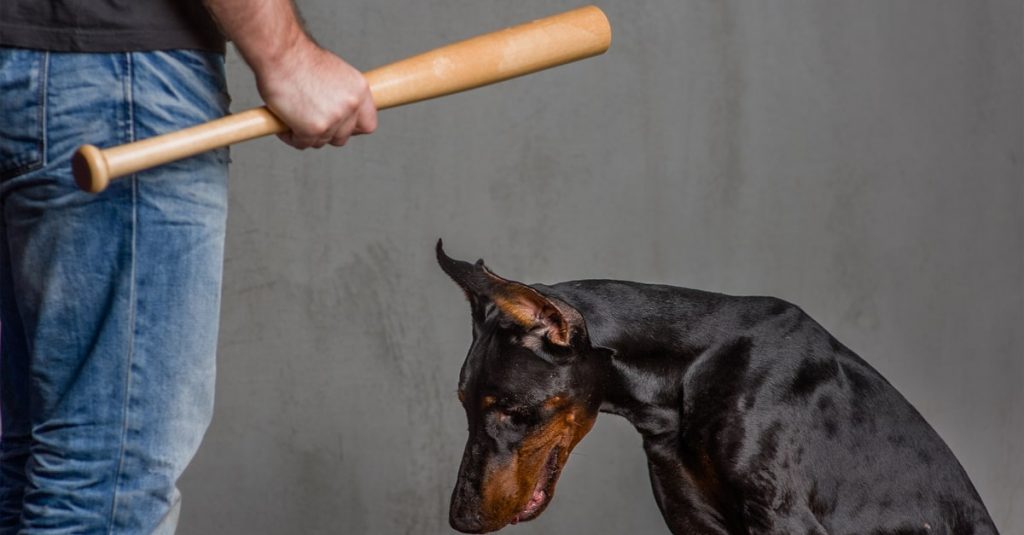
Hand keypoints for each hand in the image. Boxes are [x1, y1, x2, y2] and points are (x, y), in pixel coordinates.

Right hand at [255, 38, 377, 148]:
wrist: (280, 53)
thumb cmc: (299, 58)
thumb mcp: (334, 73)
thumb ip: (341, 94)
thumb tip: (337, 111)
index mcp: (359, 90)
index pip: (368, 124)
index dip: (352, 128)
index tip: (340, 127)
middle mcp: (351, 105)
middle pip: (342, 137)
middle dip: (325, 133)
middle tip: (308, 120)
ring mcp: (334, 119)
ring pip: (321, 141)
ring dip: (306, 134)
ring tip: (292, 116)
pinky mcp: (314, 129)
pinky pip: (302, 143)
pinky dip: (291, 136)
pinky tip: (283, 121)